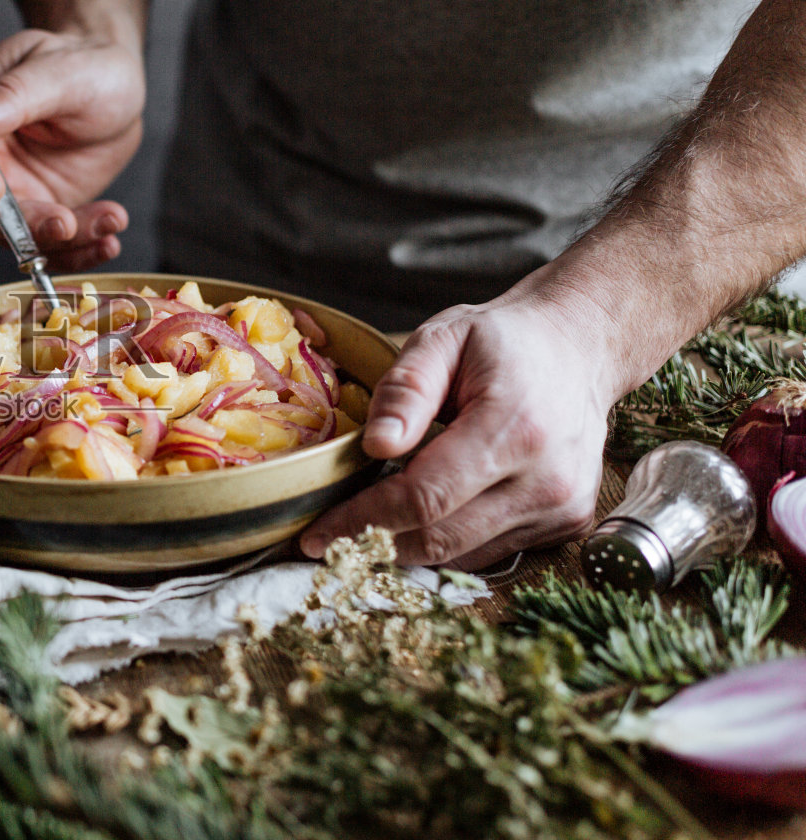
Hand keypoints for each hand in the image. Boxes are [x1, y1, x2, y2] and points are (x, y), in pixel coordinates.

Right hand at [0, 29, 144, 270]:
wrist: (117, 82)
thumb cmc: (82, 62)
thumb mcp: (57, 70)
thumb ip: (12, 95)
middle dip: (16, 224)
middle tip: (63, 222)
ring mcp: (6, 188)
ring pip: (13, 234)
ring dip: (59, 240)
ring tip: (109, 221)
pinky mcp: (39, 210)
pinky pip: (49, 244)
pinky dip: (79, 251)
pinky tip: (109, 239)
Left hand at [298, 297, 613, 568]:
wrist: (580, 349)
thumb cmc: (503, 342)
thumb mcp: (443, 339)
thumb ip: (406, 389)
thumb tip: (375, 444)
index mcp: (514, 428)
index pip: (424, 497)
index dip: (362, 520)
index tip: (314, 534)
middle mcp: (546, 480)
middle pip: (440, 538)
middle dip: (373, 543)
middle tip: (323, 541)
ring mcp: (562, 508)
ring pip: (462, 555)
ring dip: (405, 549)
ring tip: (361, 529)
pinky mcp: (567, 524)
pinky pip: (489, 552)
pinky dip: (446, 542)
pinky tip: (418, 520)